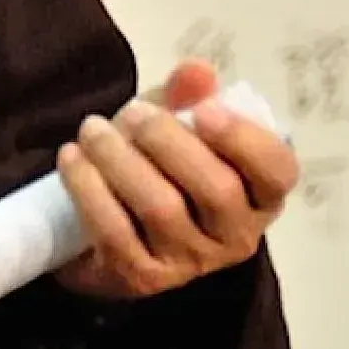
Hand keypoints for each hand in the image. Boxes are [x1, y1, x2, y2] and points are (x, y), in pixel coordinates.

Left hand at [54, 59, 298, 301]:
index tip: (204, 110)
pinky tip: (73, 158)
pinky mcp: (144, 278)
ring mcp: (191, 262)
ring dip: (119, 158)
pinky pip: (116, 233)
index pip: (276, 172)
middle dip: (166, 140)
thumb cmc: (159, 159)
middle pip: (216, 190)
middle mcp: (236, 235)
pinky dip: (89, 189)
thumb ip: (188, 94)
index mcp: (259, 193)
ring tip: (92, 129)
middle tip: (132, 113)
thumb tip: (198, 71)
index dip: (243, 139)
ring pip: (162, 209)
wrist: (114, 219)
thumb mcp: (175, 121)